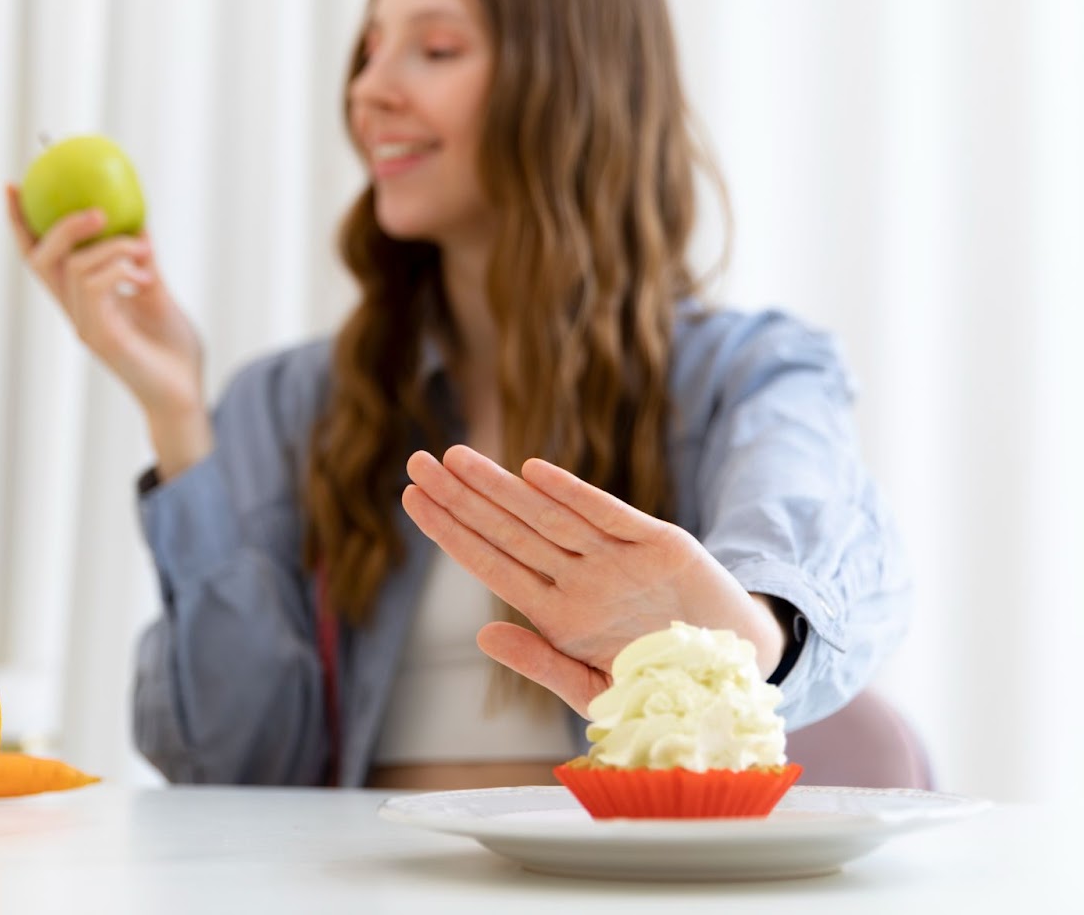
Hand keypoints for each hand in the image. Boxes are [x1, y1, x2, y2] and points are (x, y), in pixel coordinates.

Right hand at [6, 184, 204, 424]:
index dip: (23, 224)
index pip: (42, 259)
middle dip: (61, 225)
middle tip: (96, 210)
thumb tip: (137, 221)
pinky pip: (95, 286)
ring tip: (145, 251)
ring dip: (114, 246)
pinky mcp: (100, 336)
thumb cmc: (173, 350)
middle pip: (42, 259)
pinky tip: (146, 276)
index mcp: (84, 301)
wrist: (186, 394)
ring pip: (75, 266)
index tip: (14, 186)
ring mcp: (85, 325)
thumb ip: (142, 261)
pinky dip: (121, 268)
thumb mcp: (157, 293)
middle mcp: (76, 312)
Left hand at [401, 445, 784, 717]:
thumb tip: (482, 635)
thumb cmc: (661, 684)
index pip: (490, 563)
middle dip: (460, 496)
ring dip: (501, 487)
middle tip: (415, 461)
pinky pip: (608, 516)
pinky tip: (534, 474)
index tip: (412, 499)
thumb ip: (541, 663)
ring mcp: (617, 560)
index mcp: (558, 613)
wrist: (738, 677)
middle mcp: (580, 579)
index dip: (450, 531)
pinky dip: (574, 495)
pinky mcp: (661, 545)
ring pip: (547, 516)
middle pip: (509, 530)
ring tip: (456, 459)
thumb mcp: (595, 691)